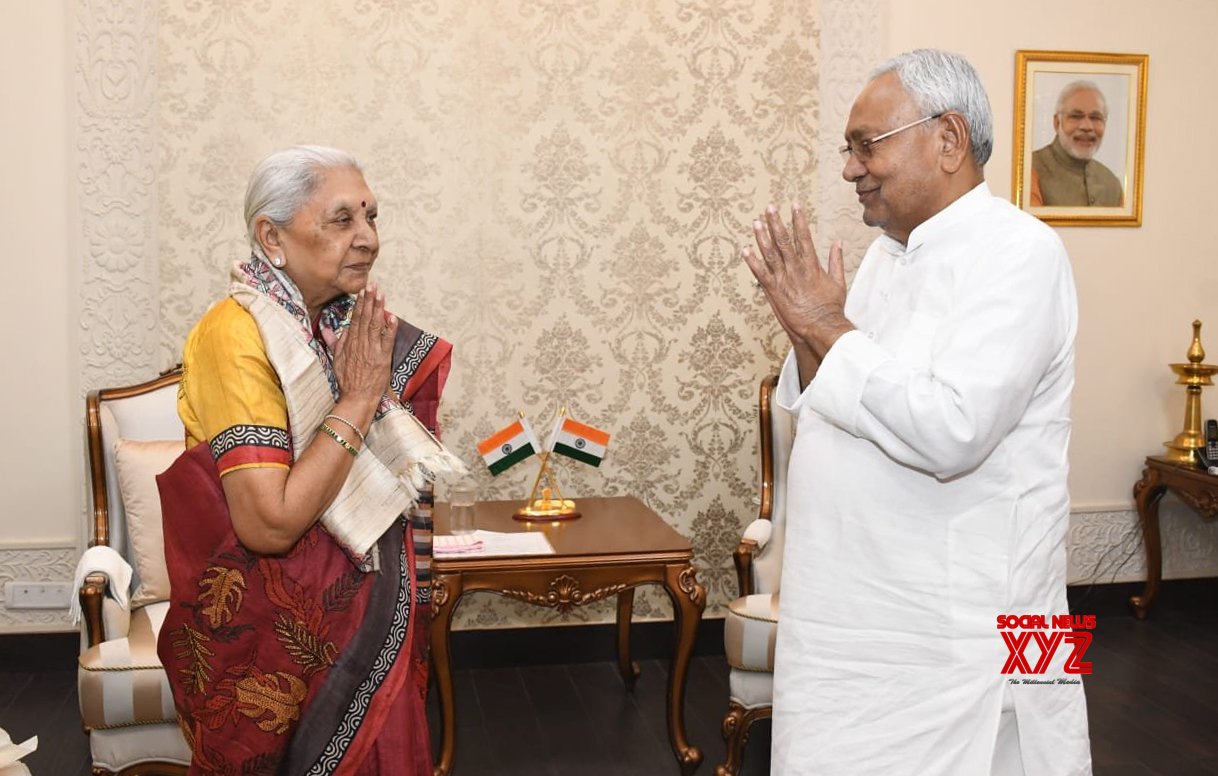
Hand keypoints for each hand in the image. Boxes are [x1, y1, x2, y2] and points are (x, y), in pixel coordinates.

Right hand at [332, 283, 396, 407]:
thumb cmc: (347, 380)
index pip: (355, 320)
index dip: (359, 305)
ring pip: (375, 326)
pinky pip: (387, 341)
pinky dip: (390, 329)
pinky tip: (392, 317)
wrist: (357, 397)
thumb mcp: (336, 359)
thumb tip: (327, 329)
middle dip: (369, 301)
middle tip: (373, 285)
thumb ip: (334, 342)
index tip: (362, 292)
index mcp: (351, 343)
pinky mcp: (383, 359)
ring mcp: (372, 351)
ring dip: (379, 309)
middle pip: (365, 318)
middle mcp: (361, 344)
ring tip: (381, 294)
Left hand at [743, 203, 852, 359]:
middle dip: (777, 222)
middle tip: (770, 207)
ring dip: (762, 237)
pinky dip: (752, 262)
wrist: (820, 327)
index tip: (795, 205)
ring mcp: (783, 280)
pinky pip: (760, 274)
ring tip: (756, 221)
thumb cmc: (830, 308)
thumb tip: (838, 242)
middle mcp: (796, 269)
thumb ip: (836, 260)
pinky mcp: (773, 291)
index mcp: (812, 265)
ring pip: (770, 254)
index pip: (804, 237)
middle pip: (784, 241)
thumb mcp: (838, 282)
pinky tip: (745, 250)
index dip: (799, 219)